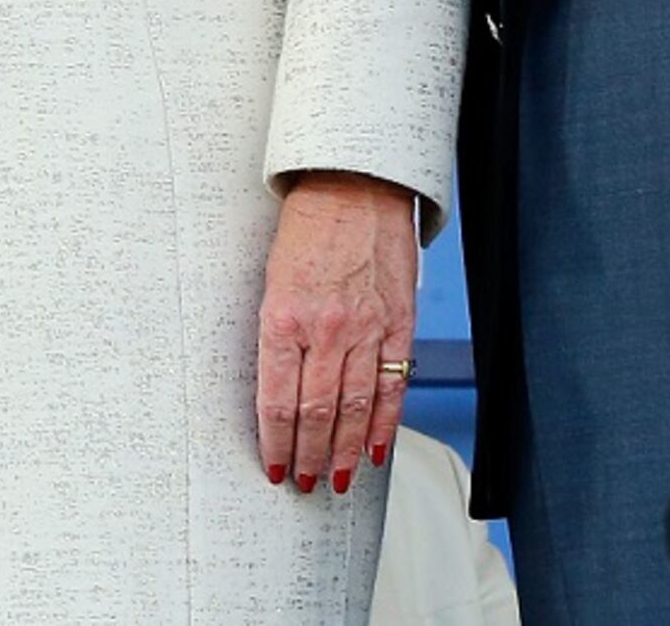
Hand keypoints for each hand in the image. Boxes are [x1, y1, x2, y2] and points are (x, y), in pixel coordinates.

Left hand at [257, 170, 417, 494]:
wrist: (354, 185)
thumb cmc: (306, 228)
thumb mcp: (271, 279)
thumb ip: (278, 334)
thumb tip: (276, 388)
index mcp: (282, 317)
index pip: (276, 399)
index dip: (276, 442)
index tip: (275, 469)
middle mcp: (325, 329)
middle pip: (316, 413)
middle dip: (309, 456)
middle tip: (305, 483)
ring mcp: (366, 328)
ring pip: (355, 408)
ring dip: (344, 451)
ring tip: (336, 479)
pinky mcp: (398, 322)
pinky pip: (393, 385)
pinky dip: (384, 423)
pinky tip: (375, 450)